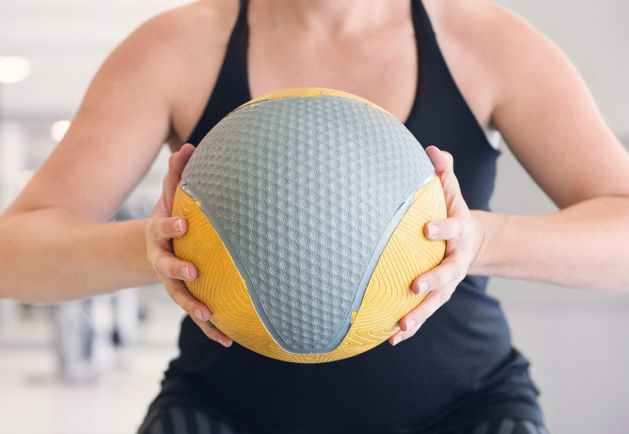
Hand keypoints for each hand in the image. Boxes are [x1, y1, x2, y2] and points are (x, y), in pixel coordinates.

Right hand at [145, 143, 231, 346]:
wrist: (160, 248)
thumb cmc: (173, 218)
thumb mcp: (172, 196)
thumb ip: (177, 174)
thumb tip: (189, 145)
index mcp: (160, 234)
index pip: (162, 229)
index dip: (171, 226)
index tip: (184, 224)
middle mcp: (163, 261)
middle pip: (166, 268)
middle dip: (178, 270)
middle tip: (193, 271)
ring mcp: (173, 282)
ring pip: (182, 297)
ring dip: (195, 308)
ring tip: (211, 316)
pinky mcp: (187, 296)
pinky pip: (198, 314)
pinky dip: (211, 327)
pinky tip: (228, 340)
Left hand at [389, 145, 483, 345]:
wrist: (472, 242)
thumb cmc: (453, 212)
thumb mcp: (452, 192)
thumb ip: (444, 173)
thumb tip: (432, 149)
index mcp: (459, 233)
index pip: (453, 229)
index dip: (442, 229)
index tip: (427, 228)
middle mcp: (455, 261)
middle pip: (447, 273)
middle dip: (433, 280)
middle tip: (415, 286)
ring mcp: (448, 282)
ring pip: (435, 301)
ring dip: (419, 314)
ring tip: (400, 327)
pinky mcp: (438, 295)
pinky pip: (424, 312)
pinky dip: (410, 326)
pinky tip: (391, 338)